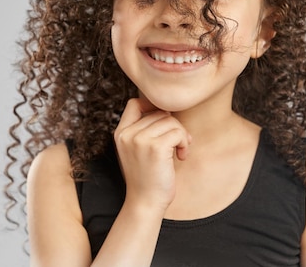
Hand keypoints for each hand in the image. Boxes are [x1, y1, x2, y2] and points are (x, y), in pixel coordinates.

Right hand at [113, 98, 191, 213]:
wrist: (145, 203)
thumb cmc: (147, 177)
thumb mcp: (137, 150)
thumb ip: (144, 129)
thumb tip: (168, 110)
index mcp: (120, 133)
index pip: (135, 103)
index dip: (153, 107)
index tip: (165, 124)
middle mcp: (127, 134)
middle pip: (159, 112)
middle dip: (173, 126)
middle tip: (177, 144)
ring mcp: (140, 140)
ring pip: (171, 121)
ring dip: (181, 135)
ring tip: (179, 151)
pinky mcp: (155, 148)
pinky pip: (178, 132)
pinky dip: (185, 143)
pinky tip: (181, 156)